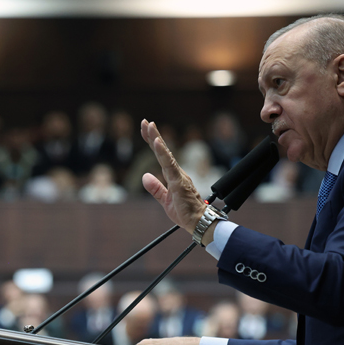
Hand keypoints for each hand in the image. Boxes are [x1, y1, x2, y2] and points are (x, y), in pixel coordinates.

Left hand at [140, 119, 205, 233]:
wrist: (199, 222)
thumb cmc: (186, 212)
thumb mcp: (165, 200)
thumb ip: (155, 188)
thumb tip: (145, 176)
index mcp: (173, 176)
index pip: (161, 156)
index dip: (153, 143)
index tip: (145, 130)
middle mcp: (176, 172)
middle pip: (163, 151)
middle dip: (153, 136)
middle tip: (145, 122)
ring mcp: (178, 176)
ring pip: (166, 154)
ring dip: (157, 139)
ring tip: (149, 126)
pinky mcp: (179, 181)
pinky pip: (169, 165)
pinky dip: (163, 153)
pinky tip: (157, 143)